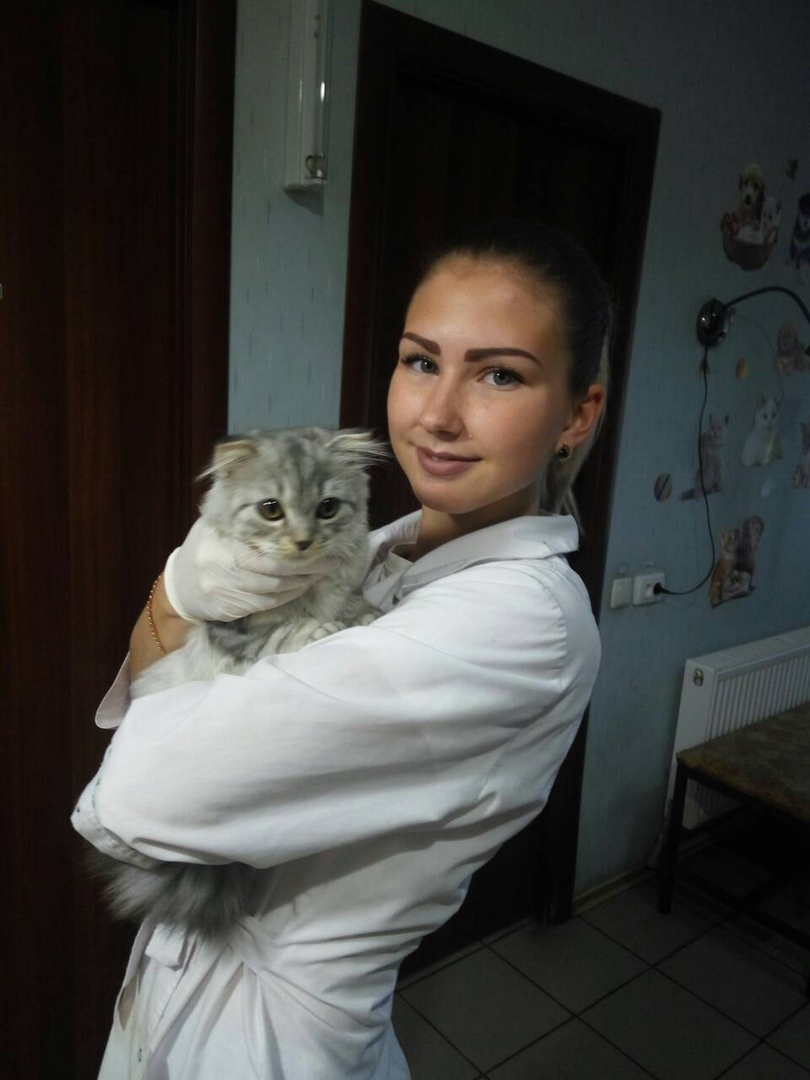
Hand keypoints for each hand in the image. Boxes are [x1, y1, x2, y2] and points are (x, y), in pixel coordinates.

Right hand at [163, 519, 337, 622]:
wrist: (180, 584)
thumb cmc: (207, 546)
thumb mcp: (217, 522)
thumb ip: (241, 511)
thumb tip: (276, 497)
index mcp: (220, 538)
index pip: (266, 548)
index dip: (297, 550)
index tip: (321, 546)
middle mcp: (221, 565)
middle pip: (274, 572)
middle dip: (306, 568)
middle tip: (329, 562)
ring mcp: (225, 589)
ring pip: (273, 591)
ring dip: (301, 583)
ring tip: (319, 573)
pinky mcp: (230, 608)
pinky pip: (266, 605)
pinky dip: (288, 596)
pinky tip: (300, 587)